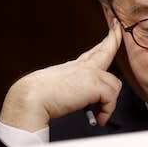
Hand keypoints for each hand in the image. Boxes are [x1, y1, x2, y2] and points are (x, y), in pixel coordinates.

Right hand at [0, 20, 122, 131]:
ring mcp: (90, 73)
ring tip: (100, 114)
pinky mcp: (94, 85)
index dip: (105, 41)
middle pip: (106, 50)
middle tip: (118, 28)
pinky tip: (99, 119)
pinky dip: (106, 112)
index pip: (94, 52)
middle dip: (115, 39)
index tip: (113, 28)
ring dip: (109, 102)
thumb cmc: (37, 96)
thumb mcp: (59, 87)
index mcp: (74, 67)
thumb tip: (77, 97)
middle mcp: (83, 66)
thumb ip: (71, 87)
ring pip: (114, 84)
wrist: (30, 98)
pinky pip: (111, 98)